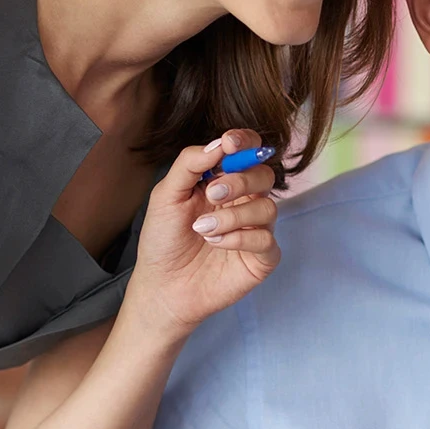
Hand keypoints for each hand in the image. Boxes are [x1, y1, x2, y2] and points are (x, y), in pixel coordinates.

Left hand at [128, 130, 280, 338]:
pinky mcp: (262, 257)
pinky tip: (216, 243)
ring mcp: (256, 229)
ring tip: (202, 229)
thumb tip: (218, 143)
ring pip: (267, 207)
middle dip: (240, 179)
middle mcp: (244, 202)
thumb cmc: (163, 241)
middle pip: (264, 175)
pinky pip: (266, 239)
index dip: (245, 142)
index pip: (247, 153)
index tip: (230, 143)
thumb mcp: (166, 195)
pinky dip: (241, 237)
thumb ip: (189, 165)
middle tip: (212, 194)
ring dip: (233, 215)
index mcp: (224, 182)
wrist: (162, 286)